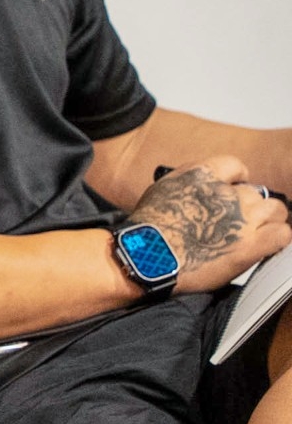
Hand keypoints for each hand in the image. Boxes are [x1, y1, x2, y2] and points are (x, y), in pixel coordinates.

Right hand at [127, 156, 290, 291]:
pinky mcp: (251, 245)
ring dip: (267, 222)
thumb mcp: (161, 190)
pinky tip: (264, 246)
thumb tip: (199, 192)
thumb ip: (188, 185)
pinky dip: (277, 239)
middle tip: (240, 223)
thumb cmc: (146, 228)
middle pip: (257, 193)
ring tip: (255, 235)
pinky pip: (282, 234)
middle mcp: (225, 193)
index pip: (235, 166)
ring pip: (276, 211)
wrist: (145, 256)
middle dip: (251, 207)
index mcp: (201, 175)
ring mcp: (241, 219)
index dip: (237, 181)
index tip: (234, 192)